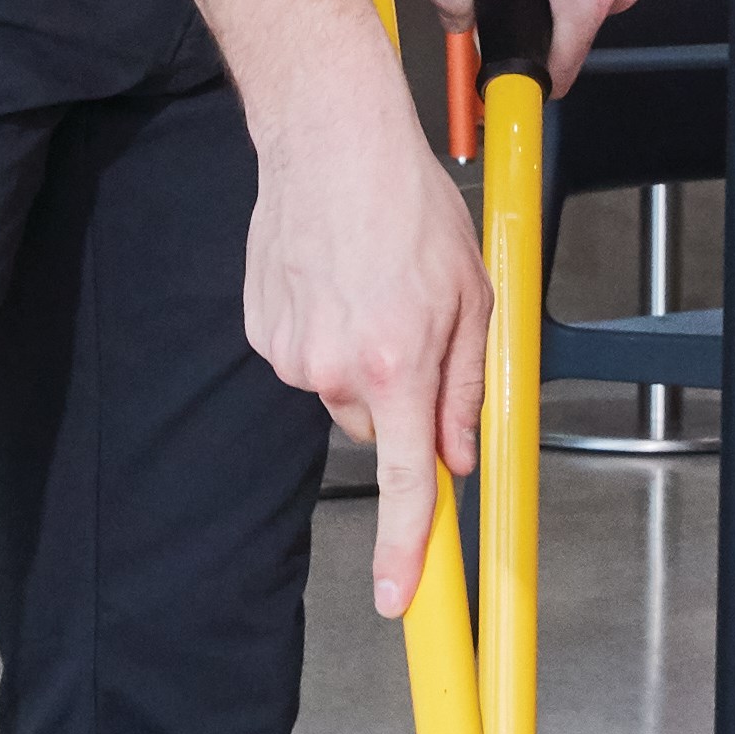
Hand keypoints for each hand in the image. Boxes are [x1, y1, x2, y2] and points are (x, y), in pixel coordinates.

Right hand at [246, 85, 493, 612]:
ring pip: (339, 389)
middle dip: (397, 394)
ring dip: (360, 355)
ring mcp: (290, 353)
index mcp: (396, 365)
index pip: (404, 482)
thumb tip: (461, 453)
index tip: (398, 594)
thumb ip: (469, 387)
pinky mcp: (262, 331)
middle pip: (376, 427)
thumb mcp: (472, 296)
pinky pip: (305, 356)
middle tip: (411, 323)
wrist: (329, 139)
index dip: (405, 546)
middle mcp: (335, 370)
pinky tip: (336, 279)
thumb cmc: (406, 204)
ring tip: (370, 284)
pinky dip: (324, 330)